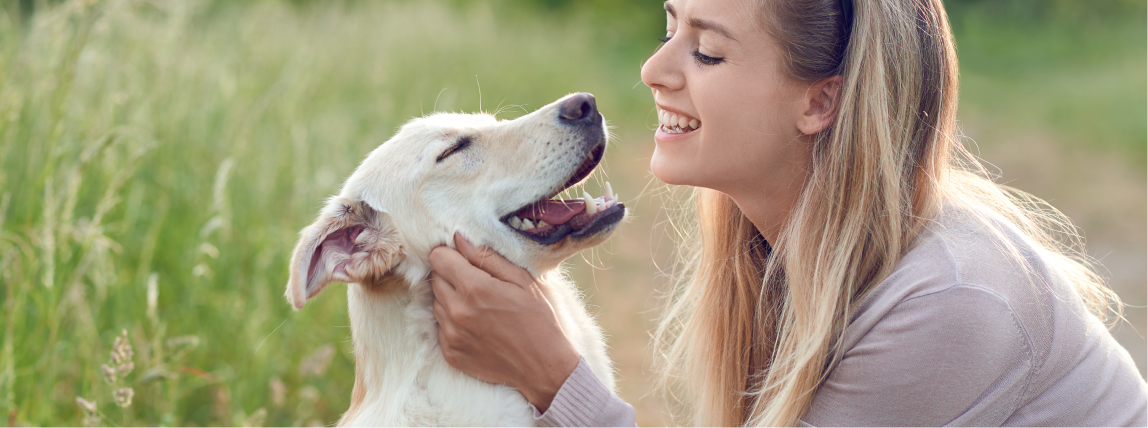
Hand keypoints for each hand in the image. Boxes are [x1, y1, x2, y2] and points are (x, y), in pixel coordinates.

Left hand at [428, 233, 580, 411]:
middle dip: (451, 276)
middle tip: (476, 284)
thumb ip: (487, 257)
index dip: (450, 255)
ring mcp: (451, 335)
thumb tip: (459, 238)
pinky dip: (453, 322)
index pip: (438, 258)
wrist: (542, 366)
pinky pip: (440, 327)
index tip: (463, 260)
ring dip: (451, 299)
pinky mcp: (450, 353)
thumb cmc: (537, 319)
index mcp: (474, 288)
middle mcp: (457, 311)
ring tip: (479, 307)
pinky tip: (476, 325)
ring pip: (436, 303)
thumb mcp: (520, 280)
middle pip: (435, 279)